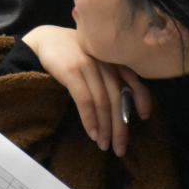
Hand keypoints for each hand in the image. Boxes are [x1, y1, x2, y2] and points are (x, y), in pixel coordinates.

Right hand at [21, 26, 152, 156]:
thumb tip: (124, 104)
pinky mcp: (72, 70)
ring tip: (104, 145)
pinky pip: (85, 100)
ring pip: (103, 103)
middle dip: (121, 127)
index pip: (134, 81)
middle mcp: (104, 61)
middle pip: (118, 99)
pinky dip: (90, 119)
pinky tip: (92, 133)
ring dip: (105, 128)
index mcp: (113, 58)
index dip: (143, 100)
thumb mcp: (95, 58)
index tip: (144, 117)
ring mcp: (89, 65)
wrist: (44, 38)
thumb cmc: (71, 52)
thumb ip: (109, 73)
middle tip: (120, 149)